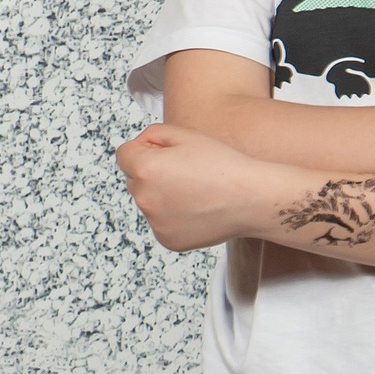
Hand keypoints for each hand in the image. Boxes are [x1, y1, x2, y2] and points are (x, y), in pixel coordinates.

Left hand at [116, 123, 256, 250]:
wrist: (250, 199)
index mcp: (146, 168)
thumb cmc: (223, 165)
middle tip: (185, 172)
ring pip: (148, 203)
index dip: (145, 149)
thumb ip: (153, 134)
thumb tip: (141, 146)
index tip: (166, 153)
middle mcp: (145, 198)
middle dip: (151, 174)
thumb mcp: (187, 134)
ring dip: (162, 196)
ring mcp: (156, 222)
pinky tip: (196, 209)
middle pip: (134, 180)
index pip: (124, 155)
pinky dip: (173, 216)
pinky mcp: (168, 239)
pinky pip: (161, 223)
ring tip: (194, 191)